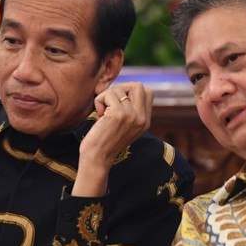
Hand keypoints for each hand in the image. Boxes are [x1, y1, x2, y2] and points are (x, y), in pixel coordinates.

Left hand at [72, 82, 152, 196]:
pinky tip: (98, 114)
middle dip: (121, 88)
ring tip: (102, 111)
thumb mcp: (124, 126)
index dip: (131, 90)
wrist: (97, 159)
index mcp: (145, 122)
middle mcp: (142, 118)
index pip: (147, 92)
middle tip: (110, 101)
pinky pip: (108, 94)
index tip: (118, 100)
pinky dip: (99, 100)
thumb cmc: (105, 142)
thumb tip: (122, 89)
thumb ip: (130, 111)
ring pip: (119, 89)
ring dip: (106, 96)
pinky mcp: (119, 115)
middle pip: (139, 86)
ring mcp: (132, 116)